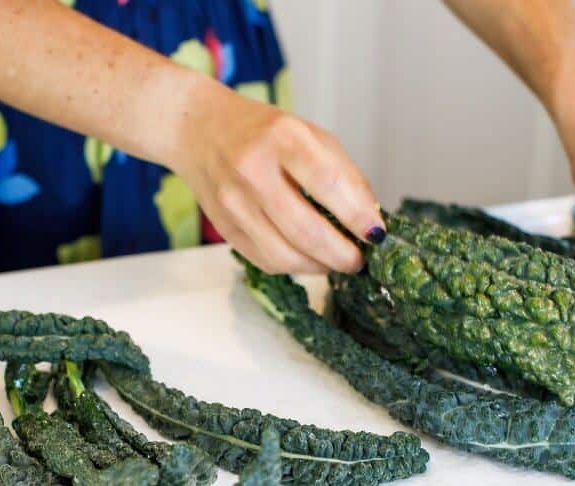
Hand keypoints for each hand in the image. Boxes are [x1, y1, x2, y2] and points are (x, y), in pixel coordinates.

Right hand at [169, 82, 384, 274]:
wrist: (198, 129)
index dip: (358, 216)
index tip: (376, 235)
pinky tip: (308, 258)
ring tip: (335, 261)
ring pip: (285, 255)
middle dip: (342, 255)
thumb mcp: (308, 134)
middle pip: (306, 231)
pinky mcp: (223, 227)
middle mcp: (253, 171)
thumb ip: (342, 173)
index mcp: (283, 138)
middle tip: (359, 260)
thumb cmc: (263, 132)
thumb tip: (370, 221)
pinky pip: (266, 260)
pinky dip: (294, 266)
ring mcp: (234, 203)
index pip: (329, 184)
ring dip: (319, 266)